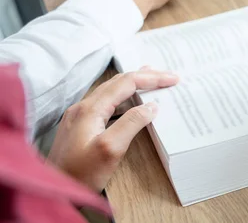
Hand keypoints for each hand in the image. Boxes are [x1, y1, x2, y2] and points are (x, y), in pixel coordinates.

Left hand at [47, 68, 178, 191]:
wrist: (54, 191)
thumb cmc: (80, 174)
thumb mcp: (110, 149)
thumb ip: (132, 123)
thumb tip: (151, 106)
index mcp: (91, 108)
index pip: (126, 83)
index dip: (152, 78)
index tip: (173, 79)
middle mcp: (83, 107)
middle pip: (118, 82)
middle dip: (145, 77)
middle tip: (167, 77)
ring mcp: (79, 116)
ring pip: (111, 91)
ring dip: (134, 84)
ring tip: (152, 81)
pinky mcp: (80, 126)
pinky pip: (105, 102)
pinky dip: (124, 97)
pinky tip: (131, 102)